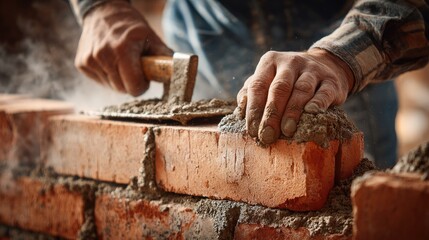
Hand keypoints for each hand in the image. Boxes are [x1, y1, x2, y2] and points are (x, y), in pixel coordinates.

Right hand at [75, 0, 172, 95]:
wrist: (104, 12)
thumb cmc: (132, 27)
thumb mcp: (151, 38)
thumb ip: (165, 57)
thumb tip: (182, 72)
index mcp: (123, 50)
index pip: (134, 87)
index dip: (142, 85)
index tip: (144, 76)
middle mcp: (103, 55)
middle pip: (123, 90)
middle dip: (131, 82)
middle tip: (134, 67)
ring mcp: (90, 60)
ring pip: (111, 87)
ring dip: (119, 80)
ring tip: (122, 62)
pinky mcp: (82, 64)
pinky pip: (100, 82)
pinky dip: (108, 76)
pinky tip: (110, 61)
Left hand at [237, 49, 354, 144]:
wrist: (324, 66)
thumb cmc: (286, 80)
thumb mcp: (266, 80)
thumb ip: (250, 93)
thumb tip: (240, 111)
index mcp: (269, 62)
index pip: (258, 85)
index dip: (254, 109)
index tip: (252, 131)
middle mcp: (290, 62)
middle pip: (279, 88)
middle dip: (272, 114)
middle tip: (267, 135)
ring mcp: (312, 70)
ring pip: (301, 89)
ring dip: (293, 111)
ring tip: (287, 131)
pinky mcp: (331, 80)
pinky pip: (324, 92)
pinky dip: (318, 103)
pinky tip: (311, 113)